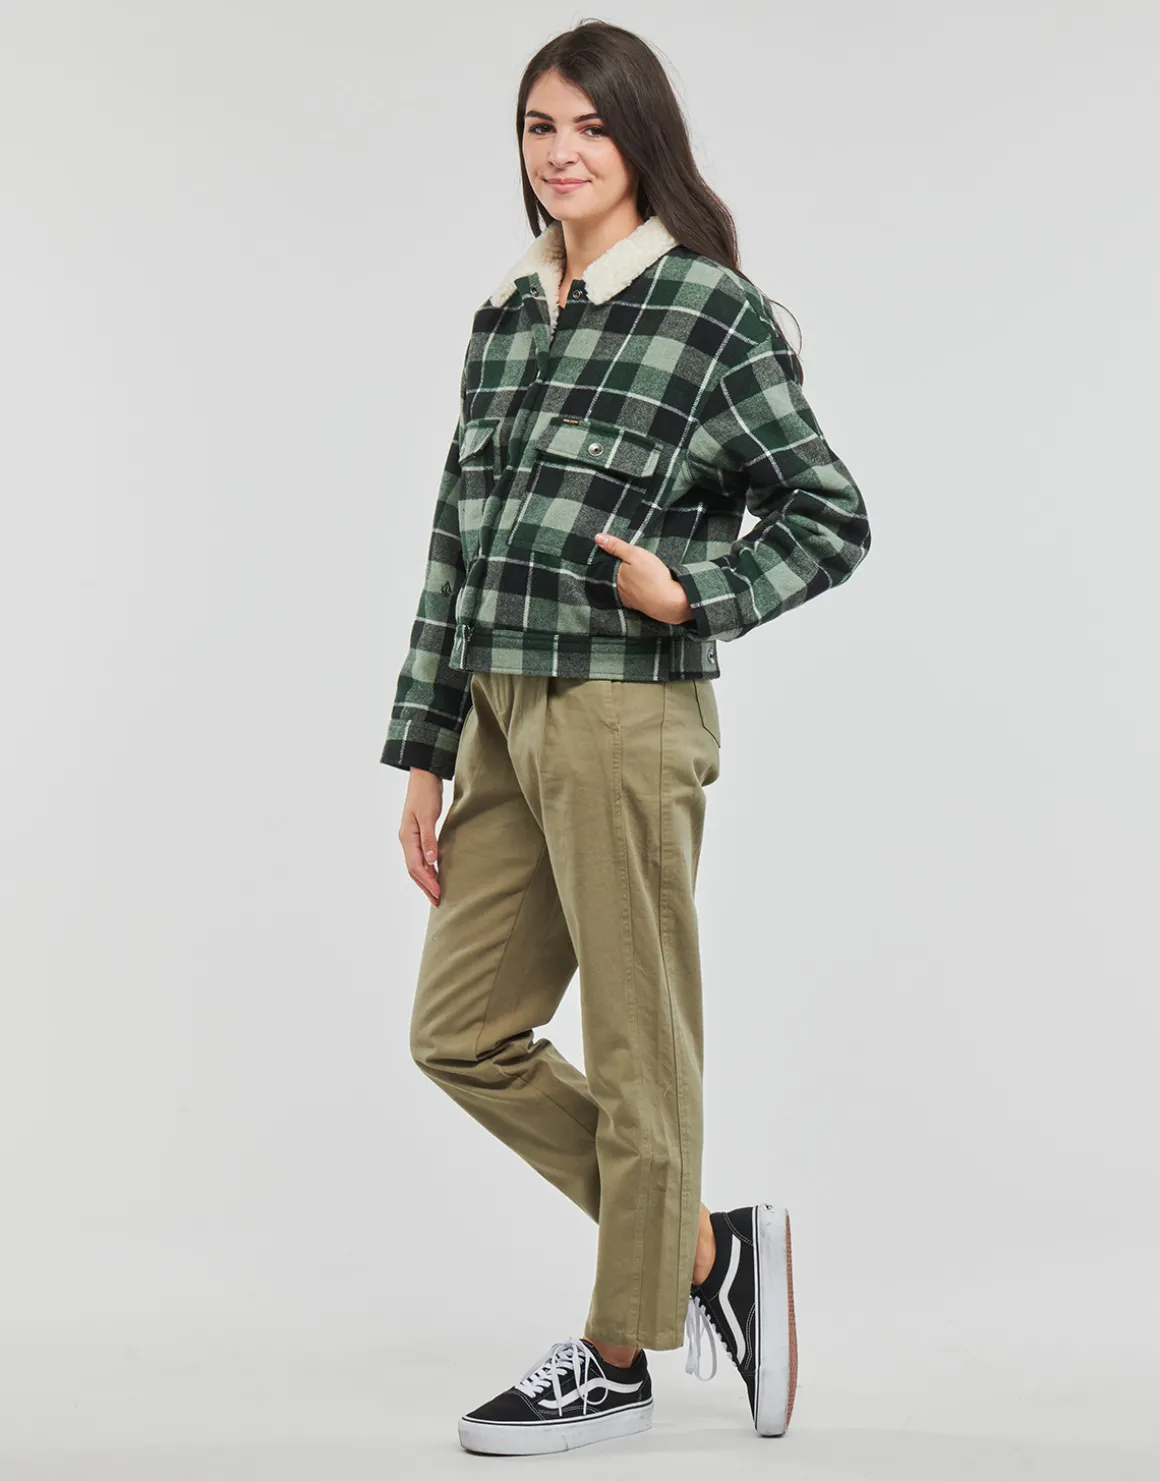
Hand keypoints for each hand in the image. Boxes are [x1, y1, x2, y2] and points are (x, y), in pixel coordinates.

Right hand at [399, 768, 444, 905]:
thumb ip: (429, 839)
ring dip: (426, 880)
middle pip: (414, 870)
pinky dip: (427, 869)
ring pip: (416, 865)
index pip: (416, 867)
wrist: (424, 776)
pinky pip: (420, 857)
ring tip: (436, 894)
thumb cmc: (426, 793)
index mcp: (407, 837)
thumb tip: (430, 861)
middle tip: (437, 902)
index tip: (438, 894)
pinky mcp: (417, 834)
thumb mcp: (429, 815)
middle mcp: (406, 840)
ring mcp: (410, 838)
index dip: (428, 882)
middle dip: (425, 887)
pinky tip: (435, 874)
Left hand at [593, 531, 693, 624]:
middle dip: (618, 571)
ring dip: (626, 582)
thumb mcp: (634, 554)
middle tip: (627, 564)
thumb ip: (616, 546)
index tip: (615, 554)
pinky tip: (640, 588)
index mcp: (615, 576)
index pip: (606, 566)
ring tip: (634, 575)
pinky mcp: (639, 606)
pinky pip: (632, 597)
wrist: (669, 601)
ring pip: (623, 588)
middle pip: (613, 577)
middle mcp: (618, 589)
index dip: (610, 558)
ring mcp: (628, 599)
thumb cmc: (652, 576)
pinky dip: (634, 592)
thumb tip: (597, 538)